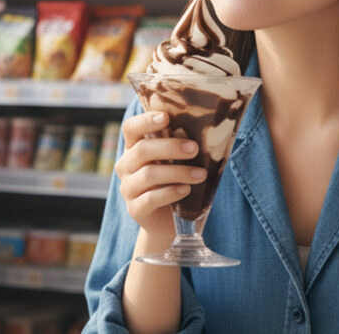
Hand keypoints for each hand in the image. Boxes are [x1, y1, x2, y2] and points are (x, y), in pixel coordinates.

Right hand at [115, 111, 205, 239]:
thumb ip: (183, 146)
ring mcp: (128, 188)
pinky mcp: (135, 209)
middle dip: (170, 147)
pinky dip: (171, 192)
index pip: (131, 128)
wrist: (167, 222)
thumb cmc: (175, 182)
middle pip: (142, 150)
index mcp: (134, 148)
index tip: (166, 117)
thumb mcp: (177, 162)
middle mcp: (126, 166)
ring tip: (201, 174)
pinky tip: (186, 190)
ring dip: (178, 172)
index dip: (145, 121)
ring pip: (149, 174)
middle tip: (194, 148)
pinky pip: (151, 198)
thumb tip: (212, 129)